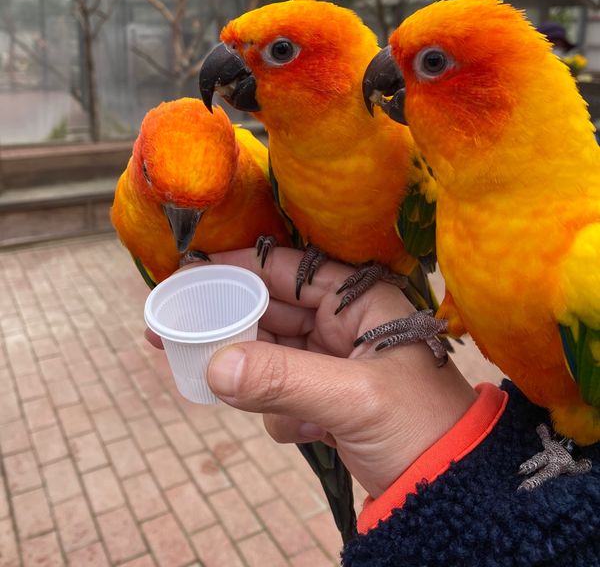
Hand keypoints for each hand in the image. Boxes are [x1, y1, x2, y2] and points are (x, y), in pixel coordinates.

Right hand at [177, 247, 476, 498]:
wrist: (453, 490)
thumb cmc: (422, 427)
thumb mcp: (353, 399)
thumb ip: (284, 380)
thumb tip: (215, 367)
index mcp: (360, 300)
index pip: (289, 270)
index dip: (238, 269)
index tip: (189, 274)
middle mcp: (345, 322)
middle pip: (271, 311)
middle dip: (232, 328)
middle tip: (175, 333)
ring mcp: (334, 361)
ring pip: (271, 354)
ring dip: (260, 382)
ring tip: (280, 410)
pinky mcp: (327, 398)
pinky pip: (281, 392)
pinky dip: (282, 414)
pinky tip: (312, 434)